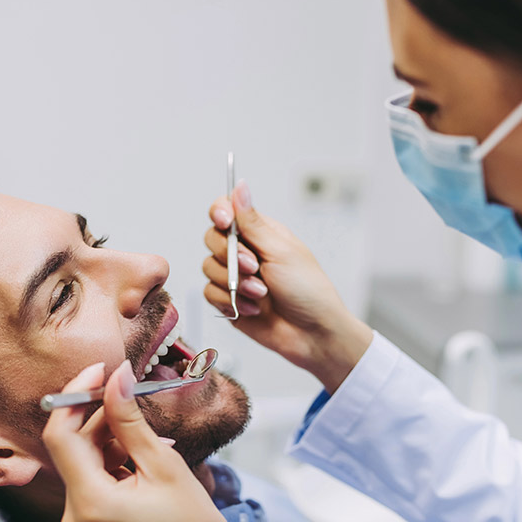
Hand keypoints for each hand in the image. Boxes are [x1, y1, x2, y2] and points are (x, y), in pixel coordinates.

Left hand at [41, 360, 260, 521]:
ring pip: (81, 471)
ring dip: (107, 448)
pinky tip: (137, 468)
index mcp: (90, 505)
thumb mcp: (163, 464)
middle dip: (98, 423)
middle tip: (129, 400)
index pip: (61, 436)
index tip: (98, 373)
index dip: (75, 397)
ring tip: (146, 444)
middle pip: (72, 453)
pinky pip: (86, 492)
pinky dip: (108, 472)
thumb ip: (129, 420)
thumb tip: (115, 378)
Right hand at [204, 182, 373, 392]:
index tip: (224, 221)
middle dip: (230, 255)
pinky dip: (230, 302)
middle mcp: (245, 252)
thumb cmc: (308, 291)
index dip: (219, 213)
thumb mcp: (281, 251)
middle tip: (254, 268)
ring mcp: (236, 277)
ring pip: (208, 267)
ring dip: (234, 283)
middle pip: (212, 238)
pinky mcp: (228, 301)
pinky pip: (210, 294)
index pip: (227, 211)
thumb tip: (239, 186)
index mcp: (261, 233)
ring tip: (261, 294)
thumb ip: (253, 222)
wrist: (313, 335)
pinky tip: (253, 309)